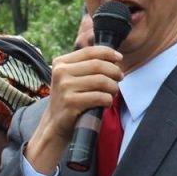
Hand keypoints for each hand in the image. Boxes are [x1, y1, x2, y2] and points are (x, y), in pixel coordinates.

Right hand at [24, 45, 122, 174]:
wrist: (56, 123)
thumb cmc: (70, 98)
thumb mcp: (72, 77)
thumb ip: (86, 65)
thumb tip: (113, 56)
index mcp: (61, 62)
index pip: (90, 52)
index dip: (108, 53)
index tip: (119, 58)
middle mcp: (60, 72)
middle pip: (98, 65)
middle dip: (114, 71)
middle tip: (120, 77)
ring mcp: (64, 88)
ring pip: (101, 80)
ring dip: (113, 87)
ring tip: (113, 92)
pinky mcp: (70, 102)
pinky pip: (99, 97)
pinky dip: (108, 99)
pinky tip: (106, 102)